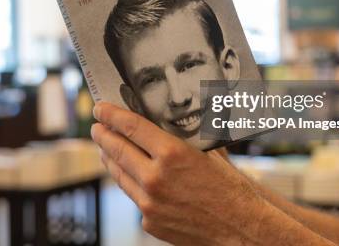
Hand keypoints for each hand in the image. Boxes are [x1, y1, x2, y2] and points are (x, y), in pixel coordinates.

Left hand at [91, 102, 260, 245]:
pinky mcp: (149, 221)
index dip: (112, 115)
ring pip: (119, 174)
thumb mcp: (210, 153)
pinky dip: (130, 183)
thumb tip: (172, 122)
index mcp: (172, 154)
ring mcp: (149, 202)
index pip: (131, 127)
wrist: (241, 230)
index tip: (101, 108)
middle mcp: (155, 177)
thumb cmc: (230, 190)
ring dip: (109, 158)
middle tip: (97, 126)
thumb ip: (187, 138)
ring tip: (105, 147)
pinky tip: (130, 175)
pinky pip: (133, 196)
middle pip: (117, 149)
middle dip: (103, 135)